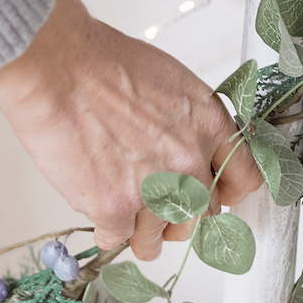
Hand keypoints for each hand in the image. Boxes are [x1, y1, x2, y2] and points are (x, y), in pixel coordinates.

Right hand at [0, 0, 262, 260]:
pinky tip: (99, 211)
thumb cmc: (104, 63)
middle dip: (182, 215)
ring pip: (160, 238)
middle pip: (204, 216)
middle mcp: (189, 161)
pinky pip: (117, 240)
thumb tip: (193, 153)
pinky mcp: (113, 208)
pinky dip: (106, 230)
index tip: (215, 196)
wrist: (56, 66)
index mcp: (209, 125)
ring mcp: (154, 189)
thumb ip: (191, 125)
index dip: (228, 192)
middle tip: (161, 207)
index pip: (245, 179)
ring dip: (144, 233)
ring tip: (129, 219)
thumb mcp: (172, 83)